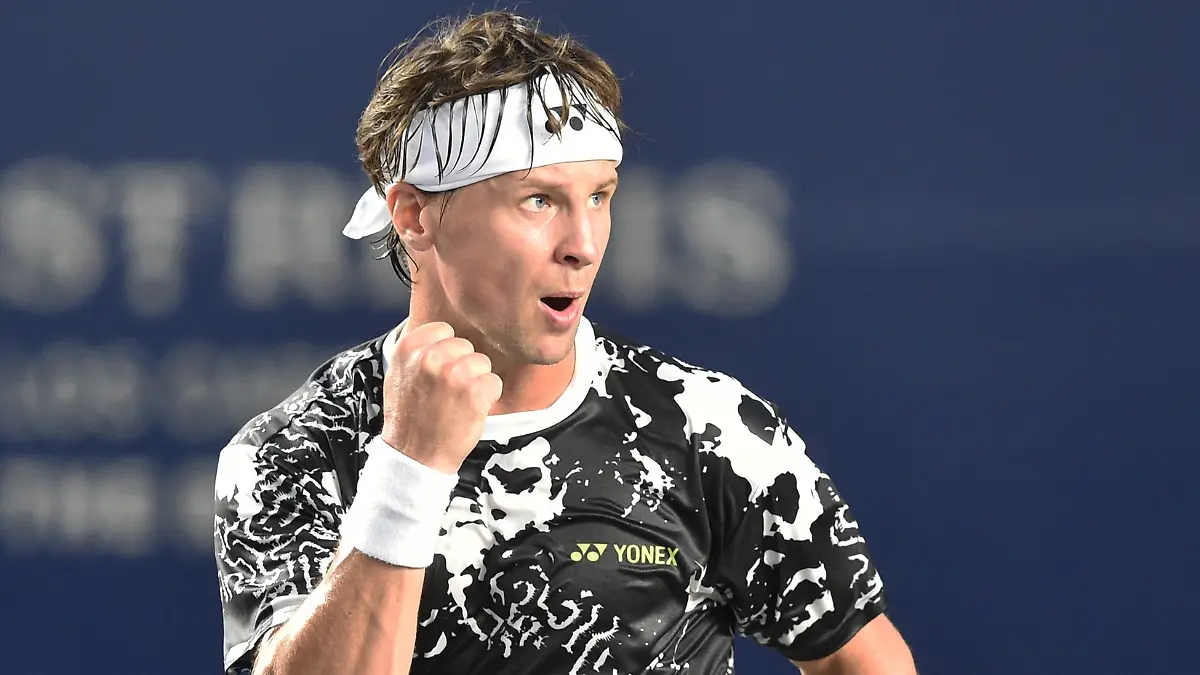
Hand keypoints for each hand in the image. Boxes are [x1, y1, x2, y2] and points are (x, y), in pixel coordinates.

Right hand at [380, 322, 502, 473]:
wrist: (415, 456)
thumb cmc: (409, 417)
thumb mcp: (399, 374)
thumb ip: (417, 349)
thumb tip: (442, 331)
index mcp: (408, 348)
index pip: (444, 330)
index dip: (446, 352)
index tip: (439, 372)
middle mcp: (430, 357)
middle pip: (466, 346)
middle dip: (462, 367)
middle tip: (448, 393)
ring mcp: (453, 373)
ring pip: (482, 363)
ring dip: (476, 382)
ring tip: (457, 403)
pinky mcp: (474, 392)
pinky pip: (494, 383)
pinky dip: (487, 398)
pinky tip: (469, 411)